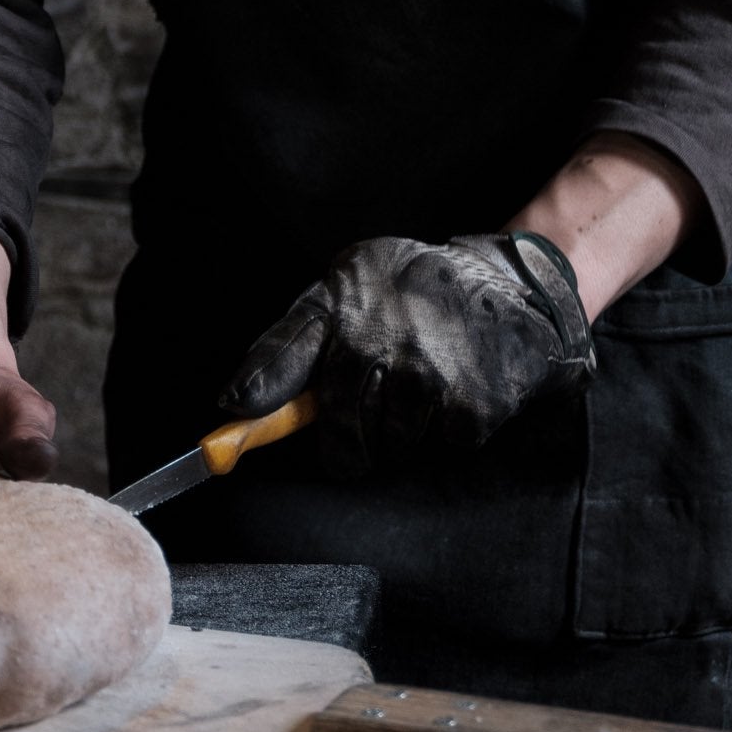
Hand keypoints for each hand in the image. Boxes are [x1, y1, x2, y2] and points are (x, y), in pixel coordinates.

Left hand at [221, 231, 593, 479]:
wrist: (510, 285)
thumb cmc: (413, 291)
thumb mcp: (345, 289)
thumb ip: (291, 342)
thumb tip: (234, 402)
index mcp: (344, 301)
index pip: (287, 356)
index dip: (257, 403)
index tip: (221, 445)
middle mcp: (381, 336)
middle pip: (339, 428)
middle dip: (351, 434)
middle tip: (376, 409)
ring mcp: (427, 374)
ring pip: (389, 444)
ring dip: (402, 430)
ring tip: (424, 381)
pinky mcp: (470, 406)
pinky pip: (438, 446)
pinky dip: (446, 430)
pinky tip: (457, 388)